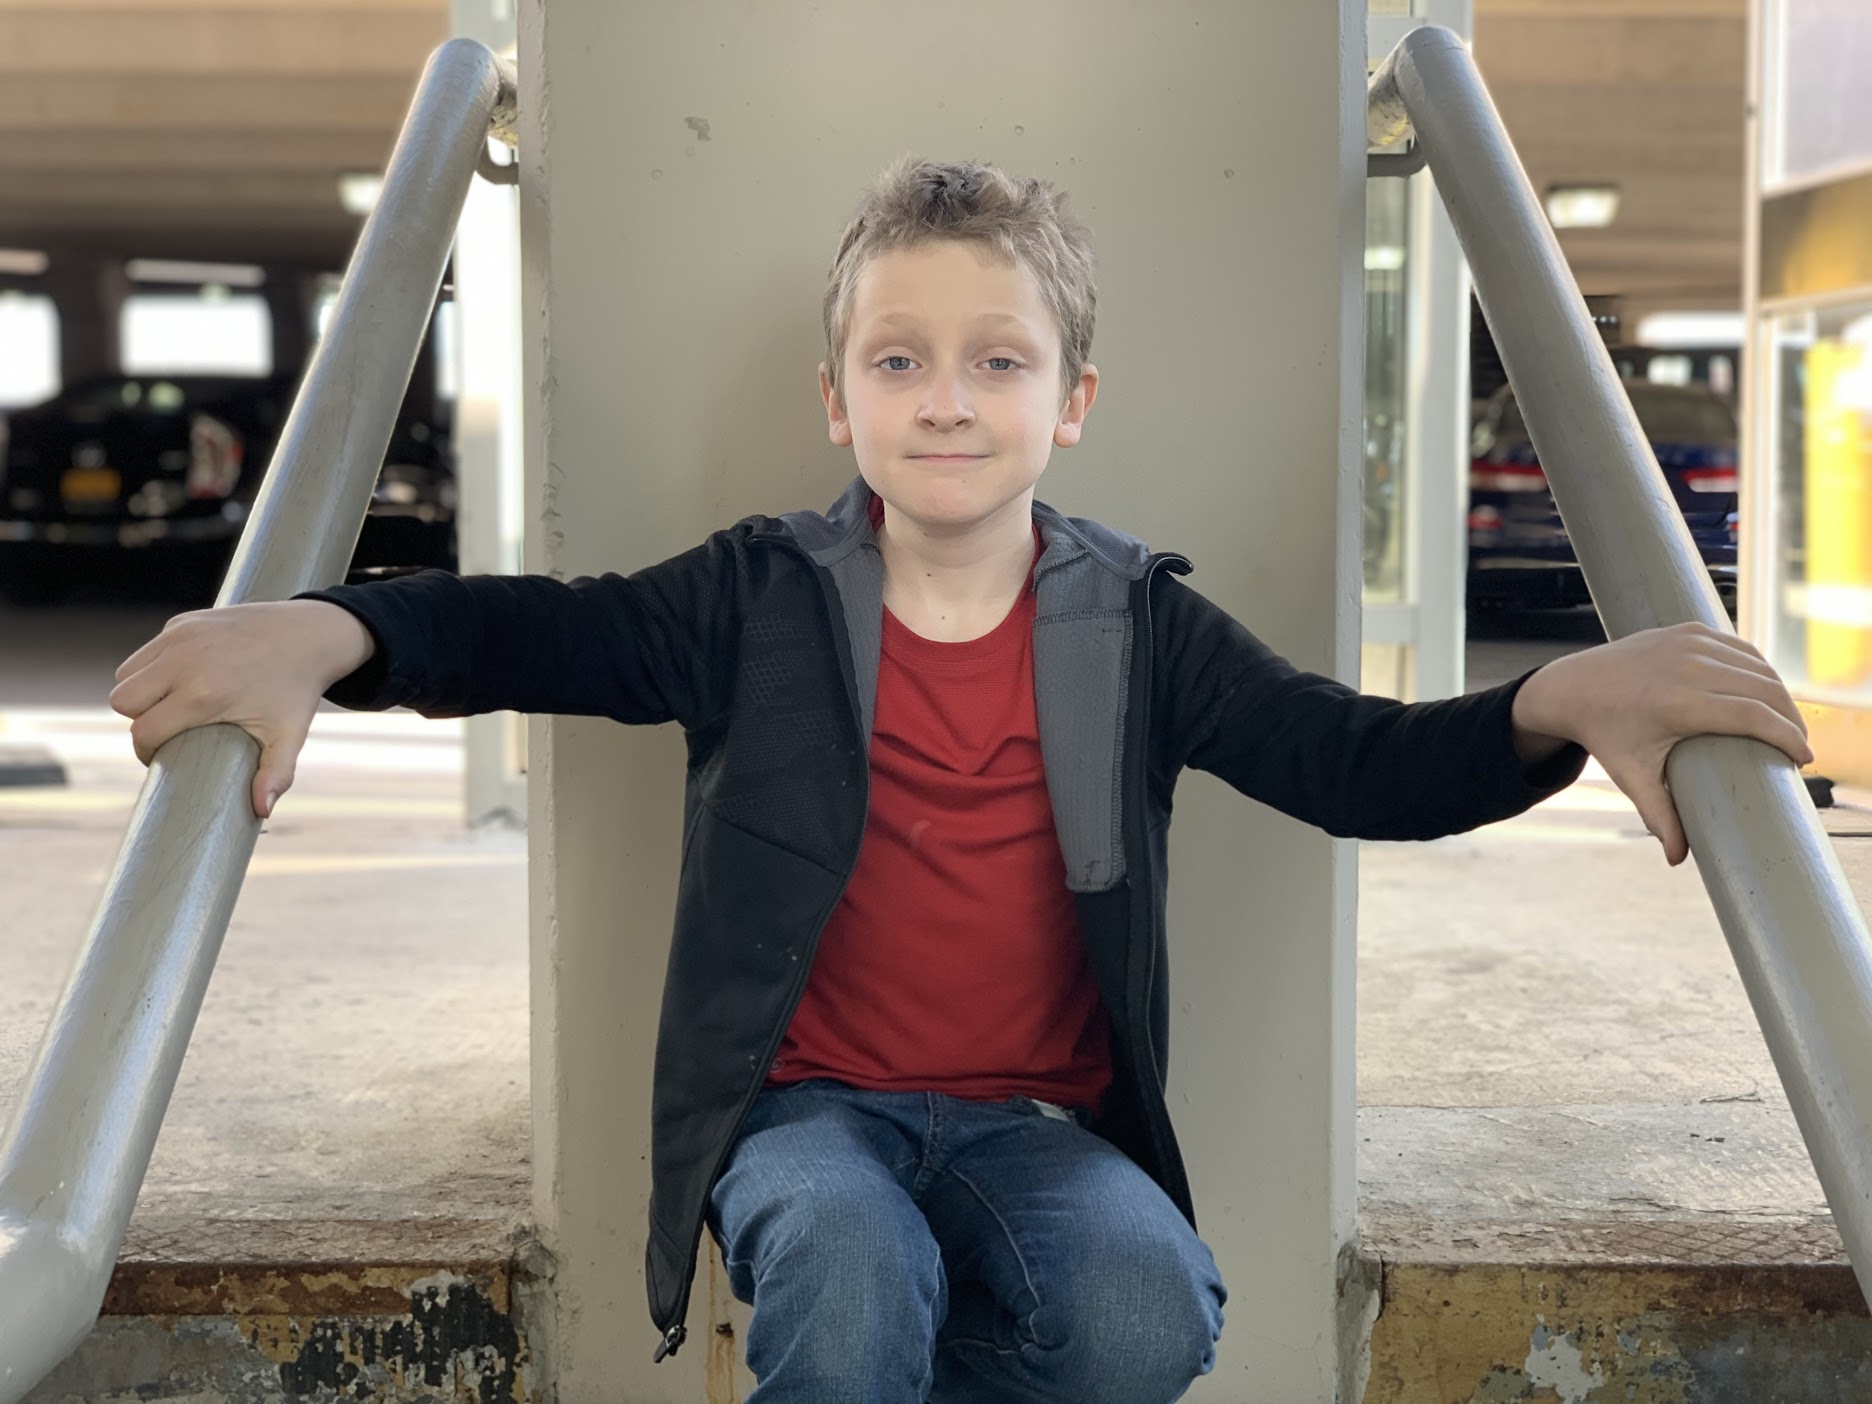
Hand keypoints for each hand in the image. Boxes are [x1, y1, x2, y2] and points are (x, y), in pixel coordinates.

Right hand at [109, 600, 375, 818]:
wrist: (311, 635)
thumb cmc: (297, 690)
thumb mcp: (289, 734)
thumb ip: (275, 774)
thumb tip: (261, 811)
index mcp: (203, 694)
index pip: (144, 731)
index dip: (146, 751)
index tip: (162, 757)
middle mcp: (183, 662)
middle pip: (123, 701)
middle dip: (139, 720)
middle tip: (166, 729)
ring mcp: (180, 637)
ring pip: (127, 674)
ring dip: (140, 692)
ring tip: (169, 705)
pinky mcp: (182, 621)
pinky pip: (147, 651)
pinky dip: (154, 666)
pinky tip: (183, 678)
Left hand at [1511, 621, 1811, 866]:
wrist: (1572, 687)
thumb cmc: (1605, 735)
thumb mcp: (1631, 775)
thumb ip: (1659, 816)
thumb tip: (1678, 860)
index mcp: (1679, 702)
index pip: (1755, 716)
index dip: (1788, 737)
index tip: (1803, 758)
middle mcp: (1688, 667)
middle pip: (1766, 690)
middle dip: (1792, 719)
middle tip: (1799, 746)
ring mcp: (1689, 643)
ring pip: (1758, 667)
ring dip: (1780, 694)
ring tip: (1786, 724)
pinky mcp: (1689, 630)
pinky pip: (1740, 649)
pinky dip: (1759, 670)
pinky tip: (1767, 693)